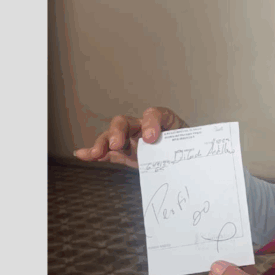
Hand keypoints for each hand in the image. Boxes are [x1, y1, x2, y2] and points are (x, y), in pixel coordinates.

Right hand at [73, 107, 188, 167]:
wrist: (186, 160)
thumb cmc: (189, 150)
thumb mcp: (192, 146)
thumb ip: (186, 147)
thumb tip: (183, 155)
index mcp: (164, 122)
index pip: (156, 114)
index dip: (151, 122)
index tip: (152, 138)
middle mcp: (144, 127)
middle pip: (126, 122)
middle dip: (118, 131)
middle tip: (117, 145)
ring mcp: (132, 140)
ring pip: (113, 136)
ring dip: (103, 143)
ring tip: (96, 153)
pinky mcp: (125, 153)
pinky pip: (108, 152)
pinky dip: (95, 153)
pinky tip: (82, 154)